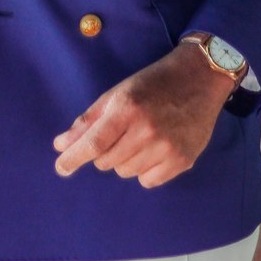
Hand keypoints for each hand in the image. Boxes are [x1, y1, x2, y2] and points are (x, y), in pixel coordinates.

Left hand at [52, 43, 235, 188]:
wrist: (200, 79)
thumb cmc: (153, 83)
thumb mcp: (118, 93)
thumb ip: (89, 120)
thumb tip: (61, 145)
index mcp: (127, 108)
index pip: (94, 144)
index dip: (73, 158)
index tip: (60, 168)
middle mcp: (146, 130)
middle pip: (106, 161)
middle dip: (104, 151)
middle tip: (120, 132)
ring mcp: (166, 148)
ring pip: (126, 172)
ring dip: (125, 159)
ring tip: (141, 137)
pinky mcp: (182, 161)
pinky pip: (148, 181)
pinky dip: (145, 170)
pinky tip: (155, 148)